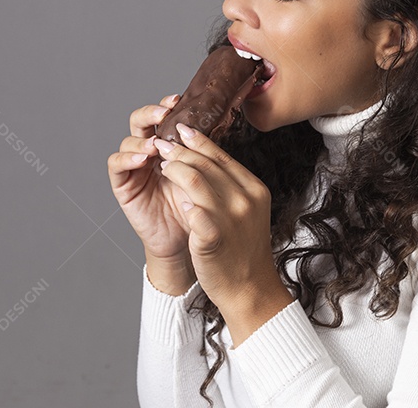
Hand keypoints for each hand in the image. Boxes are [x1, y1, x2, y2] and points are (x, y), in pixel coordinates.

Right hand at [107, 94, 196, 261]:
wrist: (191, 241)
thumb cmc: (201, 207)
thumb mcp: (206, 175)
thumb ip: (202, 151)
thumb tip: (211, 121)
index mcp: (170, 144)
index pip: (164, 117)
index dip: (168, 105)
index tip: (179, 99)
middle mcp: (149, 151)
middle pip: (141, 121)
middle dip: (151, 113)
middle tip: (164, 113)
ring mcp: (134, 167)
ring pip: (128, 141)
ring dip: (142, 140)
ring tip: (156, 145)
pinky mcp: (123, 184)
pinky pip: (116, 164)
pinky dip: (127, 158)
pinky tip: (142, 160)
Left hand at [153, 122, 280, 310]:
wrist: (249, 288)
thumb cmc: (244, 250)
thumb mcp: (247, 211)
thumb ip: (231, 186)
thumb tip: (206, 160)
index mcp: (254, 189)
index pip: (222, 156)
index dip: (200, 141)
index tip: (183, 130)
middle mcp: (245, 199)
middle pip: (208, 164)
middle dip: (181, 150)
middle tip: (164, 143)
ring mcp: (231, 218)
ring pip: (197, 180)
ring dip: (176, 169)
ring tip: (163, 165)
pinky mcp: (213, 237)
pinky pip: (194, 210)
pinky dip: (183, 200)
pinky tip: (173, 197)